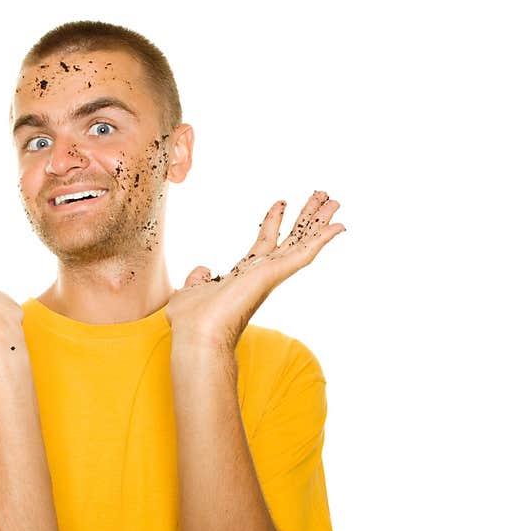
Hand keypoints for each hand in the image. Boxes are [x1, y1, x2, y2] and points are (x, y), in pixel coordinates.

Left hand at [165, 190, 345, 351]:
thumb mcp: (190, 291)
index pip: (264, 243)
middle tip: (322, 196)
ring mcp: (270, 274)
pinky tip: (339, 226)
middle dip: (306, 217)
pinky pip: (304, 254)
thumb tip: (201, 271)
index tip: (281, 202)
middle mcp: (262, 274)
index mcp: (244, 275)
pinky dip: (321, 240)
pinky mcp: (274, 275)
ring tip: (334, 199)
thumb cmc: (191, 322)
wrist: (197, 334)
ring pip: (302, 243)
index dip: (273, 221)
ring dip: (319, 222)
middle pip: (291, 239)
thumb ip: (197, 279)